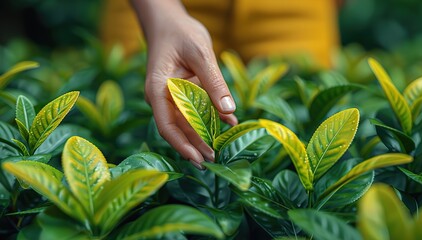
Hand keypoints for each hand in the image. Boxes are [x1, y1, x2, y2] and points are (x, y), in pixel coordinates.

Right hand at [132, 0, 236, 168]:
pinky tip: (228, 123)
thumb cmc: (180, 33)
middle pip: (178, 128)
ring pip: (187, 122)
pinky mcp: (183, 93)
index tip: (197, 158)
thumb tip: (229, 111)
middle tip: (213, 160)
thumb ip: (214, 82)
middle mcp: (163, 97)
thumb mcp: (201, 54)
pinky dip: (211, 117)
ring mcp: (172, 96)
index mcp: (159, 89)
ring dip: (202, 136)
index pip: (167, 125)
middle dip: (195, 146)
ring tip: (218, 150)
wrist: (170, 22)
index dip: (182, 144)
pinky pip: (196, 110)